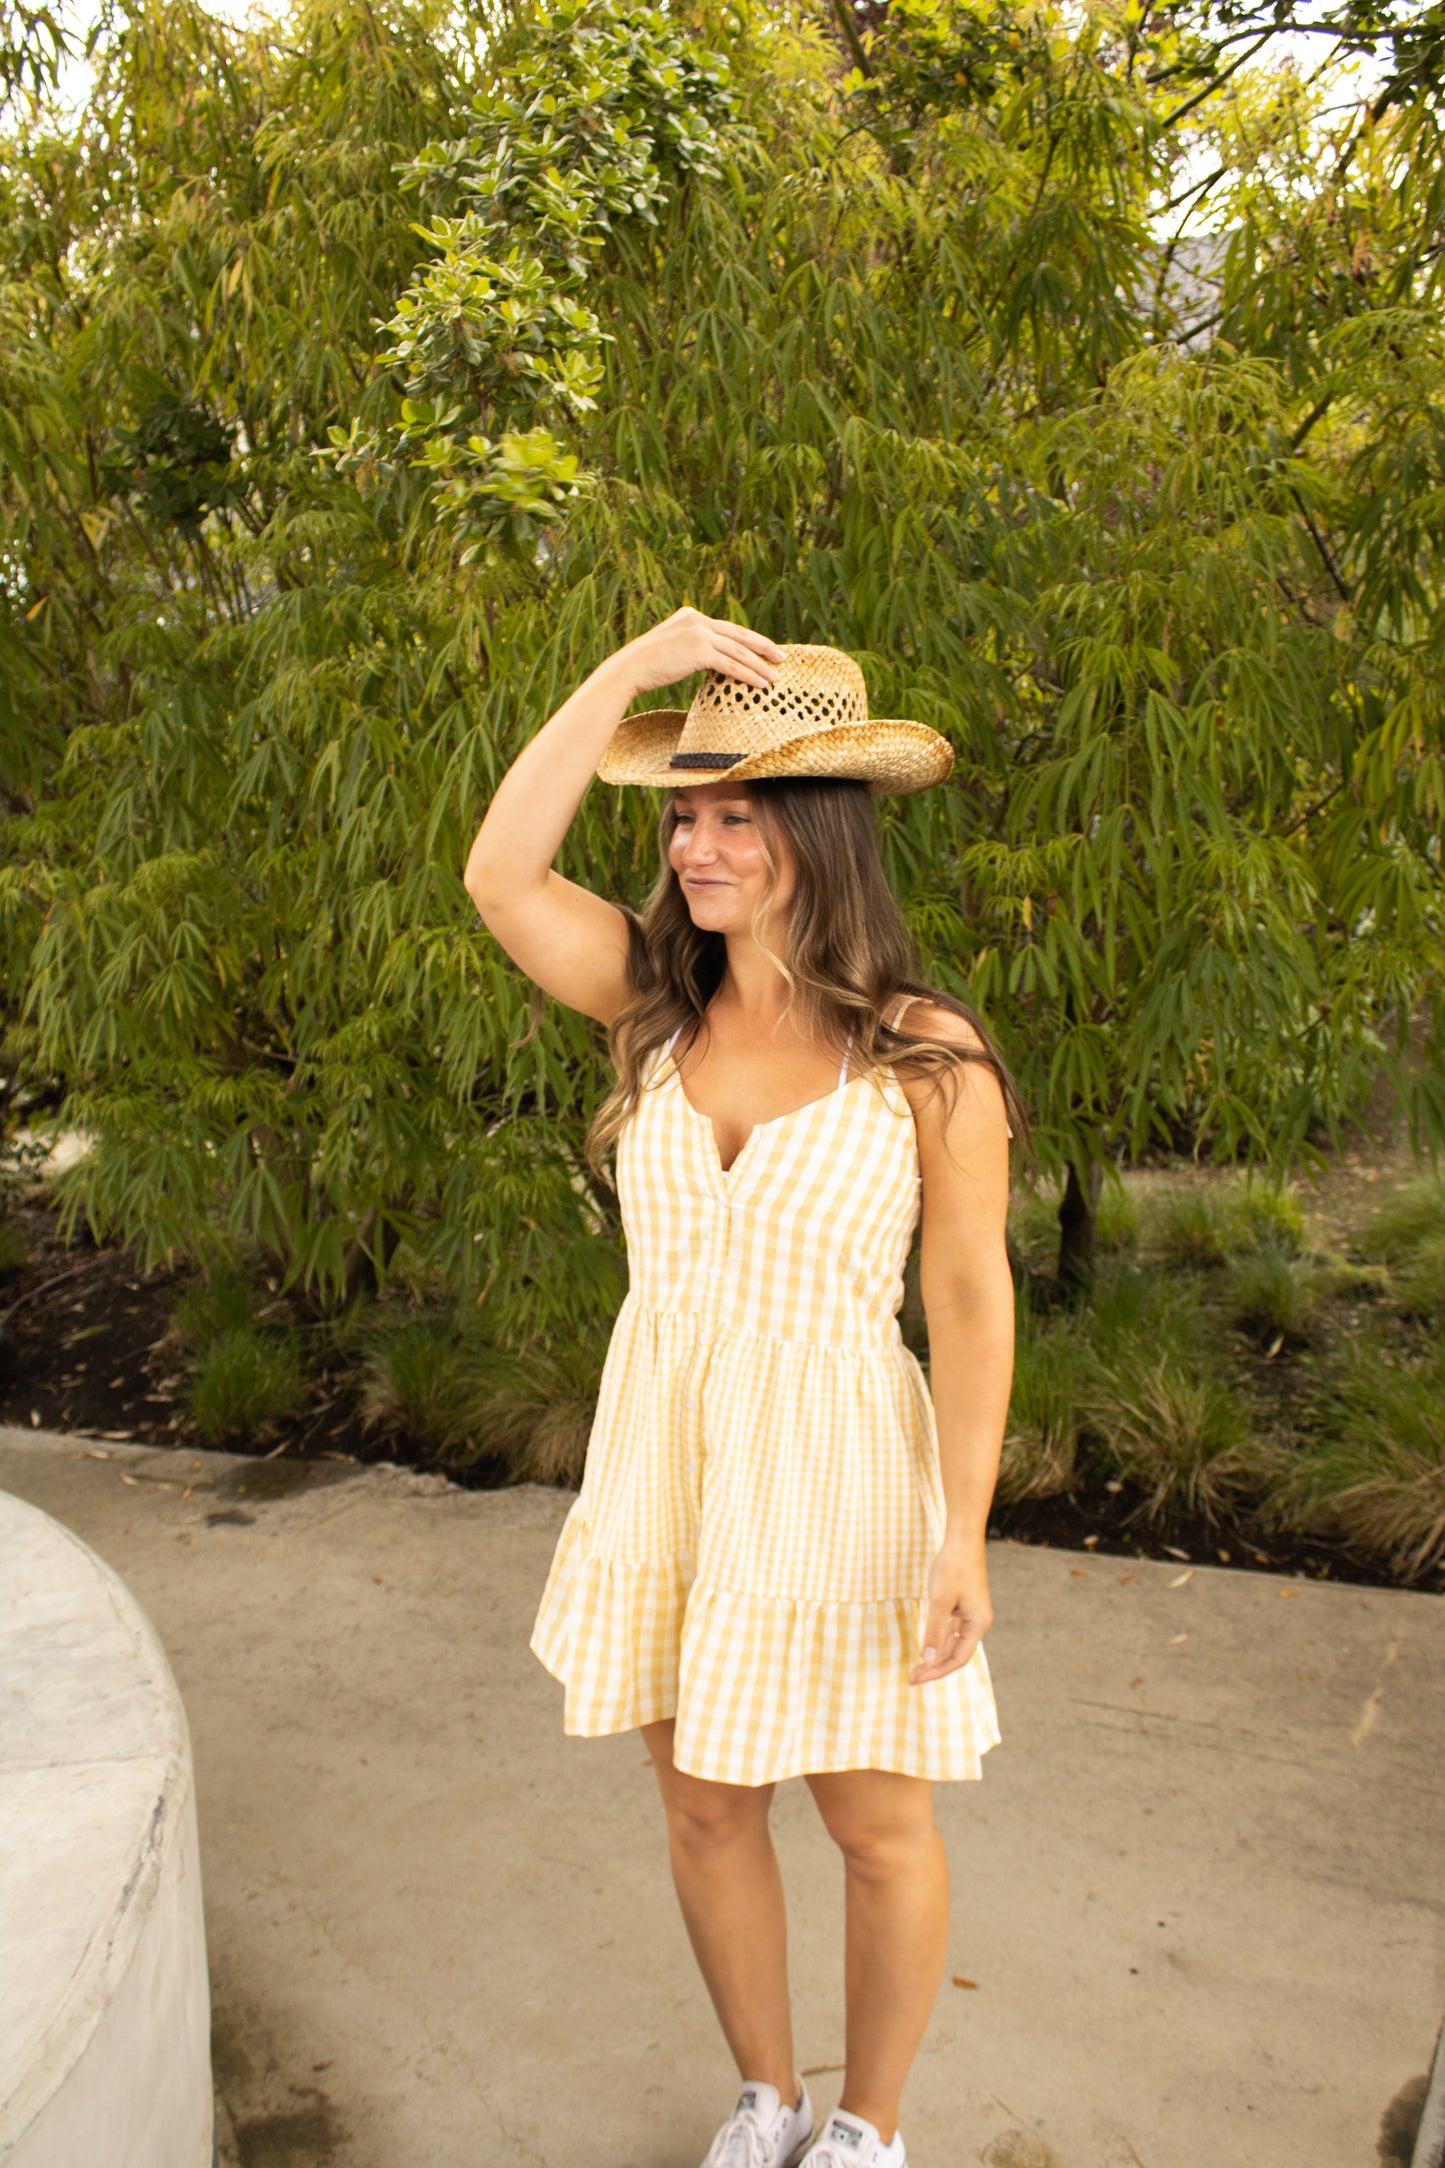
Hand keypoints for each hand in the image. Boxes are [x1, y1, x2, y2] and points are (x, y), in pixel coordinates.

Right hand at [610, 606, 782, 699]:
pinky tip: (761, 683)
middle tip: (782, 657)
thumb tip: (708, 658)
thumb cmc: (647, 666)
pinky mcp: (699, 650)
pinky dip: (748, 674)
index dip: (749, 639)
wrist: (629, 669)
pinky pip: (731, 664)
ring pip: (738, 651)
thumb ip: (691, 646)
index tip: (765, 649)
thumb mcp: (671, 648)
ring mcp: (698, 633)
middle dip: (763, 647)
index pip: (727, 628)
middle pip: (738, 634)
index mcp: (691, 615)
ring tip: (775, 676)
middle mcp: (697, 620)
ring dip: (759, 665)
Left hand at [907, 1540, 993, 1685]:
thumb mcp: (939, 1601)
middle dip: (934, 1667)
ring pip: (952, 1644)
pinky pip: (950, 1631)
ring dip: (935, 1655)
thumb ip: (934, 1631)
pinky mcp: (963, 1607)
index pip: (958, 1658)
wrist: (961, 1541)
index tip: (916, 1678)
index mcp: (978, 1624)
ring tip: (916, 1667)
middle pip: (956, 1654)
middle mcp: (977, 1623)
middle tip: (911, 1678)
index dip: (937, 1671)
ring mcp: (971, 1615)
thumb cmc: (953, 1568)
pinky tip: (925, 1646)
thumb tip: (928, 1660)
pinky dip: (938, 1641)